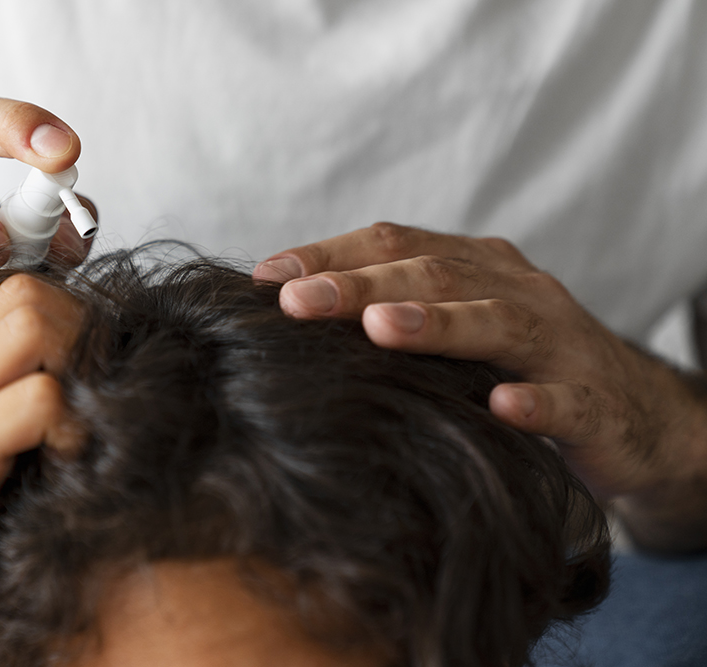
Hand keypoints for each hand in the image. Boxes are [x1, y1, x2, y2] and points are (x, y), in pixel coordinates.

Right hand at [0, 273, 83, 666]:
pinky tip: (69, 462)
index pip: (12, 293)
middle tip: (98, 391)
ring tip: (83, 423)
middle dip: (84, 331)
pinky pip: (38, 400)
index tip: (90, 374)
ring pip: (35, 324)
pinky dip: (72, 426)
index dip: (68, 320)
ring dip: (80, 367)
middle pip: (29, 293)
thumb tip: (80, 407)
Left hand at [254, 223, 706, 519]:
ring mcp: (559, 343)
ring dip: (437, 323)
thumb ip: (393, 314)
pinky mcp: (595, 403)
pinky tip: (500, 408)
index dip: (329, 255)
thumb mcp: (455, 329)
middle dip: (360, 284)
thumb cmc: (518, 365)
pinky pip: (566, 400)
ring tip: (380, 328)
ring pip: (497, 323)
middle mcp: (515, 290)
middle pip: (433, 274)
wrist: (634, 413)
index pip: (394, 245)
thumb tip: (292, 313)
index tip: (267, 278)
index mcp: (474, 267)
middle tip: (297, 302)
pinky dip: (534, 401)